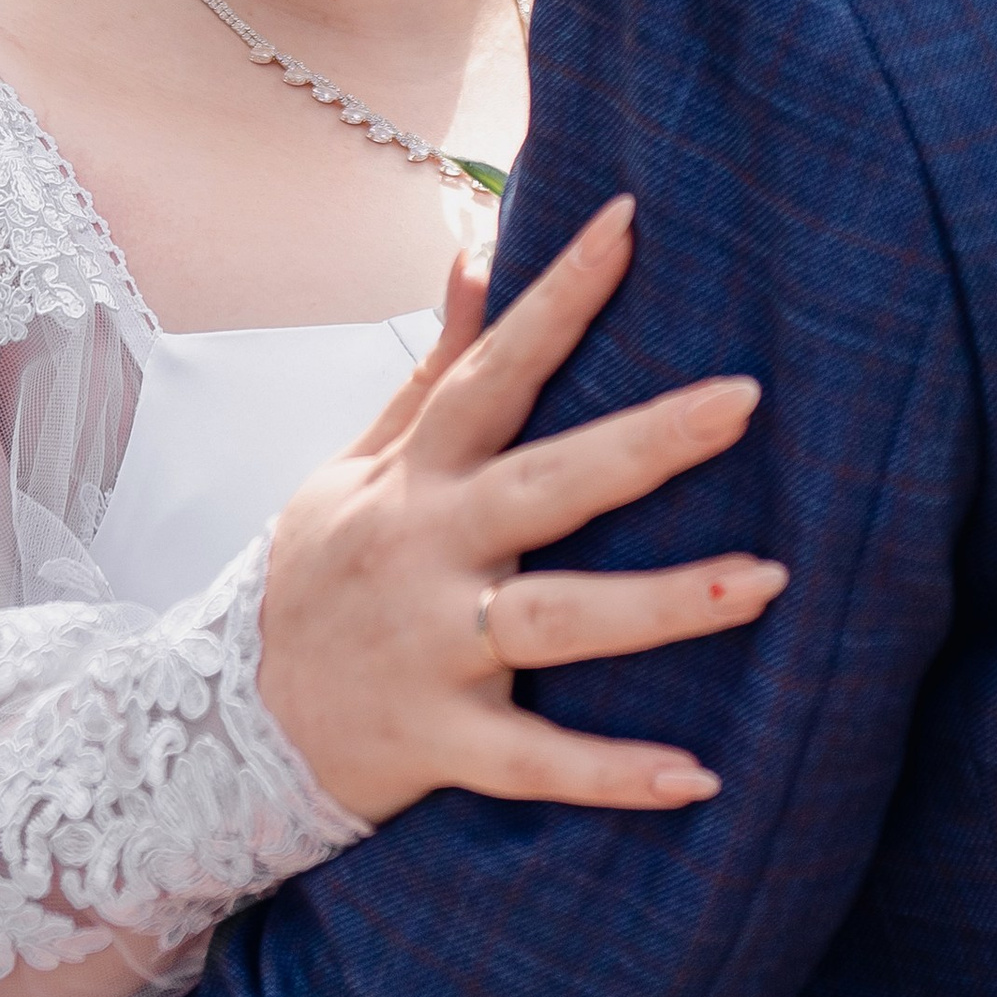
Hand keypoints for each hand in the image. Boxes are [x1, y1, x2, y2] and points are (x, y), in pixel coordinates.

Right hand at [257, 198, 784, 825]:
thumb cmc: (325, 576)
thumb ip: (437, 368)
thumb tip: (479, 248)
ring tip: (770, 581)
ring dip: (662, 605)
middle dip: (646, 443)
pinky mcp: (439, 742)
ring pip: (557, 619)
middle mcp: (426, 548)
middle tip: (745, 396)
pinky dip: (609, 774)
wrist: (226, 724)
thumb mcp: (363, 462)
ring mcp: (433, 648)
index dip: (559, 292)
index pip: (495, 366)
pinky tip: (697, 776)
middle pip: (547, 484)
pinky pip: (533, 763)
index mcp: (418, 474)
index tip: (629, 220)